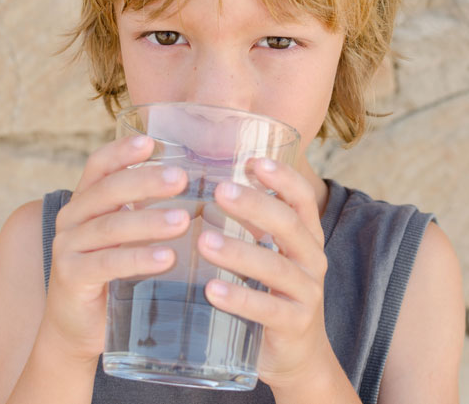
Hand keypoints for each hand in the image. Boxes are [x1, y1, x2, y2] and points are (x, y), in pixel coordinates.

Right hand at [42, 136, 189, 361]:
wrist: (79, 326)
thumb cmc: (114, 271)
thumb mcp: (129, 235)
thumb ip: (150, 210)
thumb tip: (205, 191)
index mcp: (86, 200)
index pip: (99, 166)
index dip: (122, 151)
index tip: (151, 142)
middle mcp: (72, 218)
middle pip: (108, 190)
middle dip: (146, 182)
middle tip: (182, 178)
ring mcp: (67, 247)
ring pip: (111, 226)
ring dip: (149, 221)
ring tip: (183, 220)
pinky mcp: (71, 278)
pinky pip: (108, 264)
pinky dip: (138, 258)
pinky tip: (167, 258)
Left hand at [198, 158, 329, 390]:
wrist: (297, 353)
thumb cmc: (272, 292)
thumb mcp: (269, 253)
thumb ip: (249, 224)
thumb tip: (204, 187)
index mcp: (306, 237)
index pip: (302, 199)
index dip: (283, 178)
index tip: (254, 161)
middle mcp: (312, 260)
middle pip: (289, 226)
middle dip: (255, 205)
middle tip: (220, 190)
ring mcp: (307, 294)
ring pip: (276, 268)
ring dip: (239, 252)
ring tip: (205, 241)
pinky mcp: (294, 325)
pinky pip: (268, 310)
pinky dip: (240, 299)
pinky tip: (212, 290)